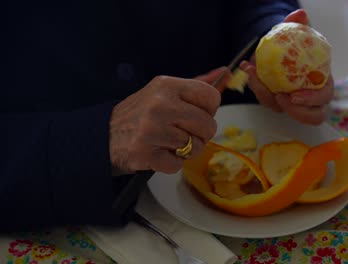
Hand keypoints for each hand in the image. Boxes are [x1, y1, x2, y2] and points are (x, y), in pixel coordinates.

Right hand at [109, 67, 228, 174]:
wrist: (104, 135)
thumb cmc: (140, 113)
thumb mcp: (165, 92)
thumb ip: (196, 84)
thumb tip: (225, 72)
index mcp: (167, 85)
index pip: (211, 96)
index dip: (208, 110)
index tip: (195, 114)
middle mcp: (160, 105)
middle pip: (208, 125)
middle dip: (200, 134)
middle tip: (182, 132)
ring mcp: (152, 130)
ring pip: (195, 147)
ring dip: (186, 151)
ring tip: (168, 143)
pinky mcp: (146, 154)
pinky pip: (178, 165)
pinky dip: (171, 163)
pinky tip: (158, 153)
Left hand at [240, 9, 333, 124]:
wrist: (282, 49)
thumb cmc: (297, 45)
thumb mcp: (298, 34)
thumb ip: (299, 25)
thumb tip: (300, 15)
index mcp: (322, 83)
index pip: (323, 98)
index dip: (312, 100)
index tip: (296, 95)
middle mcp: (310, 98)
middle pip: (311, 116)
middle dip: (296, 112)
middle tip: (280, 97)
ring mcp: (292, 102)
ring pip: (285, 111)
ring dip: (269, 98)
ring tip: (257, 80)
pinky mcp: (276, 101)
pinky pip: (266, 100)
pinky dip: (256, 86)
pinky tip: (248, 69)